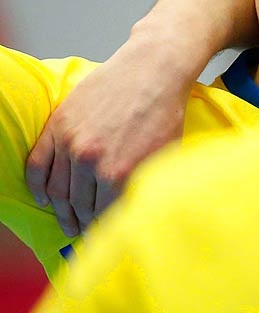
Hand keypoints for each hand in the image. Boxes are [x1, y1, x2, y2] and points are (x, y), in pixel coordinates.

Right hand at [25, 38, 191, 234]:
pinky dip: (38, 186)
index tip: (106, 241)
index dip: (106, 231)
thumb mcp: (165, 157)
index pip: (107, 216)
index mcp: (123, 174)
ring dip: (61, 211)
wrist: (152, 71)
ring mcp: (72, 144)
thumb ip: (146, 186)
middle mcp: (93, 162)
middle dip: (84, 225)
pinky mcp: (58, 126)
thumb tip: (135, 215)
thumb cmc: (165, 114)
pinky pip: (38, 165)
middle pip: (81, 207)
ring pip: (58, 191)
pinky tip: (44, 199)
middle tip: (85, 235)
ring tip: (68, 223)